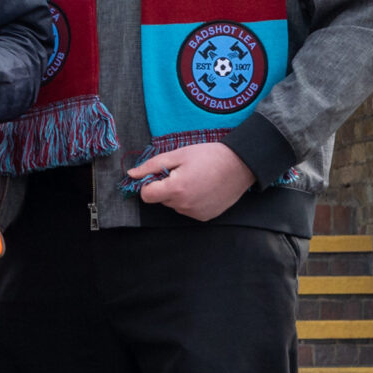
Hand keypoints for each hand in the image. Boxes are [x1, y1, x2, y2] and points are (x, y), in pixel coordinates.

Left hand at [128, 141, 256, 221]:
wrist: (241, 165)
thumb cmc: (209, 156)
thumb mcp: (178, 155)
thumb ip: (152, 166)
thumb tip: (131, 174)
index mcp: (175, 189)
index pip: (146, 195)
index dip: (149, 184)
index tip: (160, 174)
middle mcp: (184, 205)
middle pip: (161, 199)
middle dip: (166, 187)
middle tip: (183, 173)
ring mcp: (195, 213)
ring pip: (174, 205)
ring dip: (178, 194)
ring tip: (196, 179)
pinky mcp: (205, 217)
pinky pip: (188, 210)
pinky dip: (190, 201)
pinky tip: (203, 188)